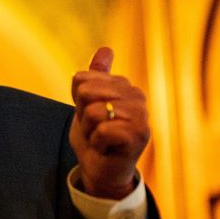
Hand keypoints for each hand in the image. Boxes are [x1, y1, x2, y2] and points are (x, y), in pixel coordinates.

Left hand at [69, 47, 149, 199]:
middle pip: (86, 92)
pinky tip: (108, 148)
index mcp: (124, 85)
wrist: (100, 169)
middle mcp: (137, 96)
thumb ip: (94, 77)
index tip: (91, 116)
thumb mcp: (87, 103)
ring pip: (94, 112)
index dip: (78, 101)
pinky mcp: (139, 135)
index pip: (81, 79)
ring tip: (102, 139)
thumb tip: (107, 49)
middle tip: (96, 129)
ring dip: (91, 131)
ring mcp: (141, 115)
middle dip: (83, 116)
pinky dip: (98, 143)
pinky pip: (103, 130)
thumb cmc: (94, 136)